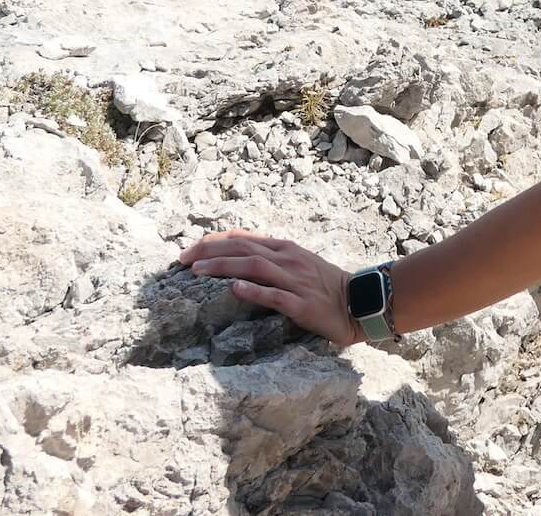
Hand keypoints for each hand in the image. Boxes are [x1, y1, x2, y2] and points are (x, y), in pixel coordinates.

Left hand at [174, 229, 361, 346]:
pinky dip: (254, 290)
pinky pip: (275, 295)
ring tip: (196, 271)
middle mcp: (288, 259)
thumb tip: (237, 258)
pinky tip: (235, 289)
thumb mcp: (297, 262)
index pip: (243, 237)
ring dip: (222, 266)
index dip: (213, 241)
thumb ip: (271, 257)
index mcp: (284, 248)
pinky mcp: (302, 303)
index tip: (188, 249)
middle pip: (243, 248)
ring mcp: (295, 280)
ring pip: (254, 266)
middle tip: (181, 260)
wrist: (359, 302)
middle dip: (208, 251)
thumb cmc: (325, 285)